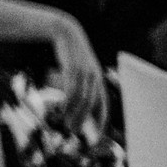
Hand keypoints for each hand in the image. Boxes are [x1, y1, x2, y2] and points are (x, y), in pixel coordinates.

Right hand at [49, 12, 107, 128]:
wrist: (65, 32)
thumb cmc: (71, 54)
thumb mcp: (80, 69)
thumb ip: (82, 84)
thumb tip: (79, 102)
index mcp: (98, 80)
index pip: (103, 104)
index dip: (101, 120)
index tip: (97, 134)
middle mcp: (94, 77)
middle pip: (93, 104)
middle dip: (85, 120)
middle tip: (76, 132)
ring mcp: (84, 73)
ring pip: (82, 98)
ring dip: (75, 114)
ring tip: (67, 124)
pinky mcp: (73, 68)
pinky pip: (72, 89)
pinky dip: (68, 102)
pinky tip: (62, 110)